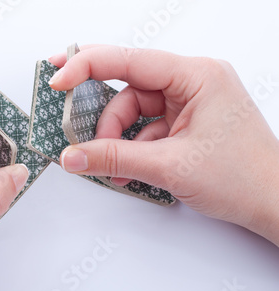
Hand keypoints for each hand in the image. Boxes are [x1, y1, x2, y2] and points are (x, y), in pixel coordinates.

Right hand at [50, 45, 278, 243]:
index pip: (131, 60)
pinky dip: (132, 149)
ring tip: (113, 166)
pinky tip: (129, 169)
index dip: (88, 66)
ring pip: (134, 112)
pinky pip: (145, 127)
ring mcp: (189, 103)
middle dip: (105, 119)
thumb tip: (74, 155)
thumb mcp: (169, 166)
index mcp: (196, 76)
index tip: (60, 79)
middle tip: (78, 132)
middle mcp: (192, 82)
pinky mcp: (185, 122)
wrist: (272, 204)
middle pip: (128, 89)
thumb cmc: (244, 178)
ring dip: (118, 140)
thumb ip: (114, 158)